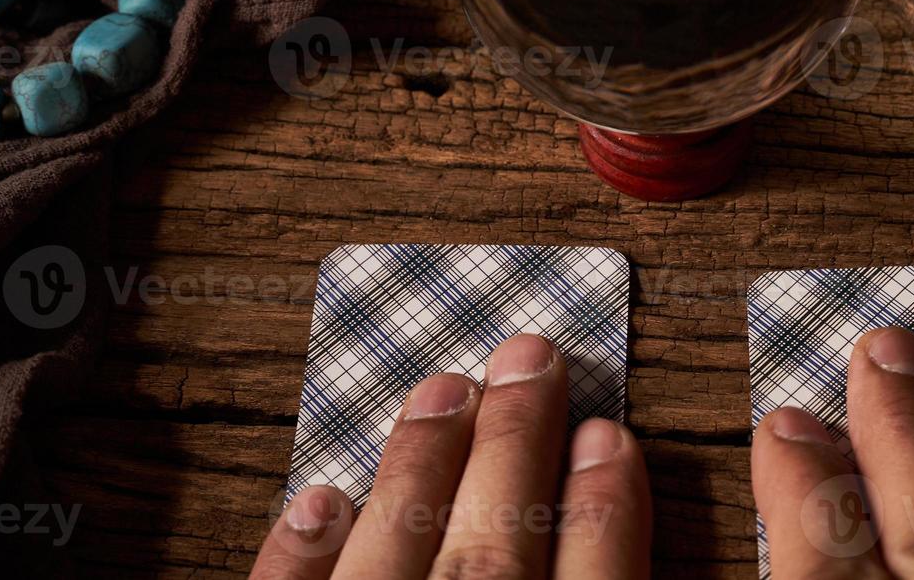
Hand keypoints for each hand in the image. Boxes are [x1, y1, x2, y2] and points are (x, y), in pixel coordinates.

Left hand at [250, 334, 650, 579]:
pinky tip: (317, 500)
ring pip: (398, 551)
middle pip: (496, 548)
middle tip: (528, 359)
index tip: (606, 436)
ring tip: (441, 390)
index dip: (605, 506)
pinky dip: (302, 555)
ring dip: (421, 465)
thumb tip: (612, 502)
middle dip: (516, 443)